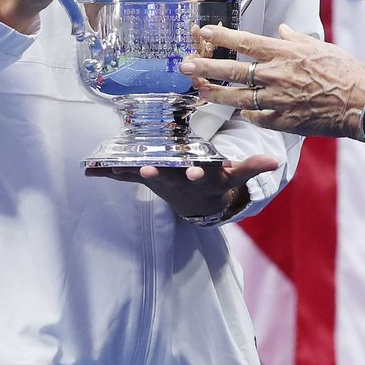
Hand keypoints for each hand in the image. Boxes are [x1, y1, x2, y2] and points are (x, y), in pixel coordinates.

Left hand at [89, 154, 277, 220]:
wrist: (198, 204)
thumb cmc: (216, 181)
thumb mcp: (235, 175)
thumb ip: (252, 166)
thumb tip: (276, 160)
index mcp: (202, 178)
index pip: (201, 176)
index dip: (197, 174)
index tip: (193, 171)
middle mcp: (179, 182)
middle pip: (168, 179)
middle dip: (158, 174)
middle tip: (147, 170)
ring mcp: (160, 182)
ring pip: (143, 177)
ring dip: (127, 173)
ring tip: (108, 168)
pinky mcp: (146, 180)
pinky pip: (125, 176)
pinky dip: (107, 173)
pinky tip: (87, 170)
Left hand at [181, 22, 364, 139]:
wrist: (361, 103)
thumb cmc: (345, 72)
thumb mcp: (320, 47)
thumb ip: (295, 39)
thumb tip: (281, 29)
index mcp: (284, 53)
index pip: (245, 41)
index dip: (222, 35)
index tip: (204, 31)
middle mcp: (275, 75)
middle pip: (232, 69)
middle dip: (205, 66)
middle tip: (184, 64)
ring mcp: (277, 99)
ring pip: (237, 97)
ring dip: (215, 94)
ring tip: (198, 90)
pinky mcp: (282, 120)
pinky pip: (257, 116)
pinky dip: (247, 113)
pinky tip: (239, 111)